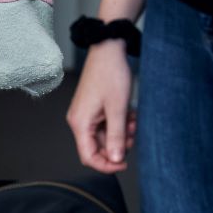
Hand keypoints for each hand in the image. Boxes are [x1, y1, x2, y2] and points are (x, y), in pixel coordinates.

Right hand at [65, 41, 135, 172]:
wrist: (109, 48)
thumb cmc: (110, 74)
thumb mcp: (118, 108)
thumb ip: (116, 136)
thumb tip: (115, 159)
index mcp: (80, 123)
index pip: (89, 157)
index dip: (107, 165)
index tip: (125, 163)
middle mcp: (79, 120)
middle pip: (97, 147)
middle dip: (117, 144)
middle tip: (133, 133)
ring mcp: (87, 113)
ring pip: (104, 135)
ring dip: (121, 133)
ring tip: (133, 119)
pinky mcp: (94, 107)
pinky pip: (106, 124)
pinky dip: (119, 122)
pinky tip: (130, 113)